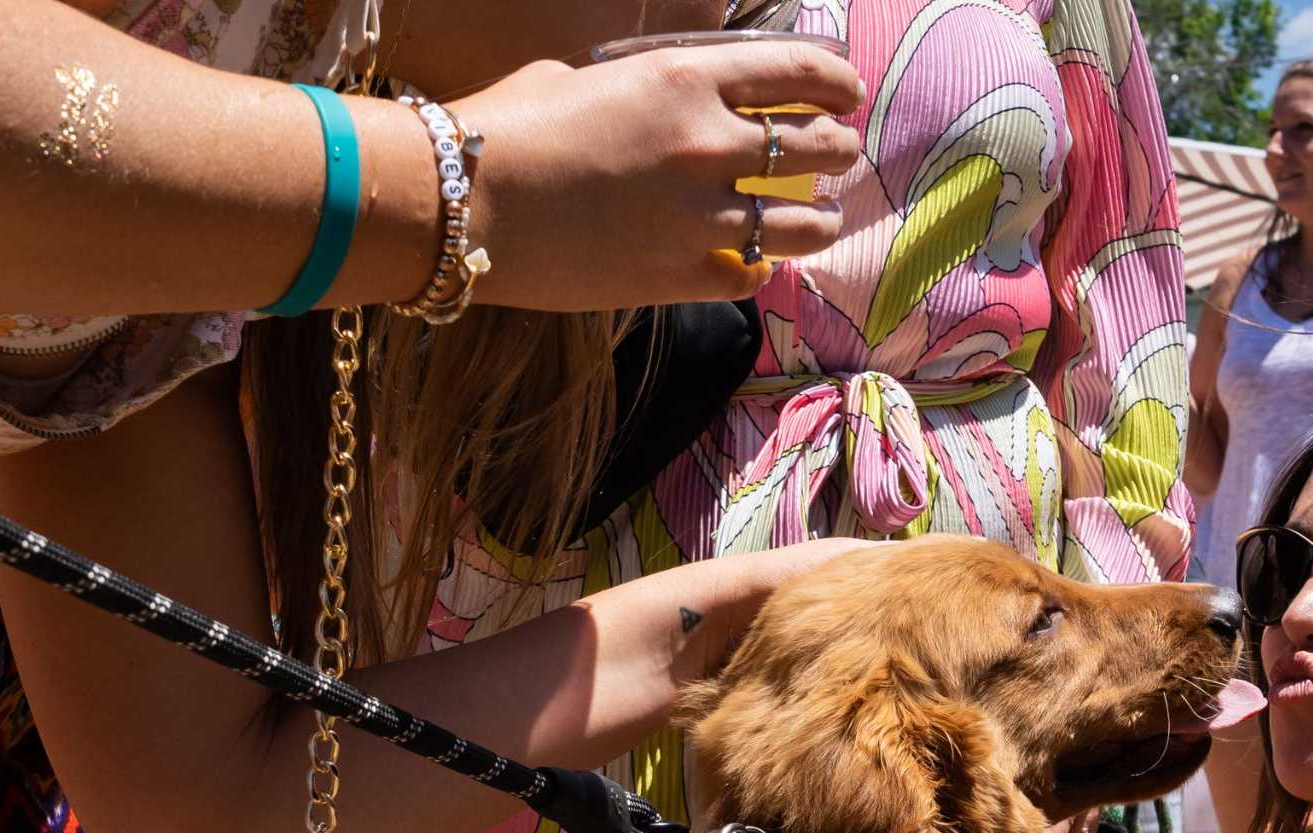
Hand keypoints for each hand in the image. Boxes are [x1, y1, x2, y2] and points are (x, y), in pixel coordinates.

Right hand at [458, 44, 863, 308]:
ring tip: (817, 217)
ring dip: (818, 218)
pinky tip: (754, 264)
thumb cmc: (506, 129)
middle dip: (834, 149)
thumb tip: (657, 101)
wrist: (462, 207)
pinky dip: (759, 269)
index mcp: (687, 80)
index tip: (849, 93)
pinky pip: (752, 276)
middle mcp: (710, 146)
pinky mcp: (681, 278)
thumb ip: (640, 87)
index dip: (837, 83)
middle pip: (816, 148)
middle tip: (835, 155)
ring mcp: (702, 219)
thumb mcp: (581, 77)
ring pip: (804, 223)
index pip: (799, 74)